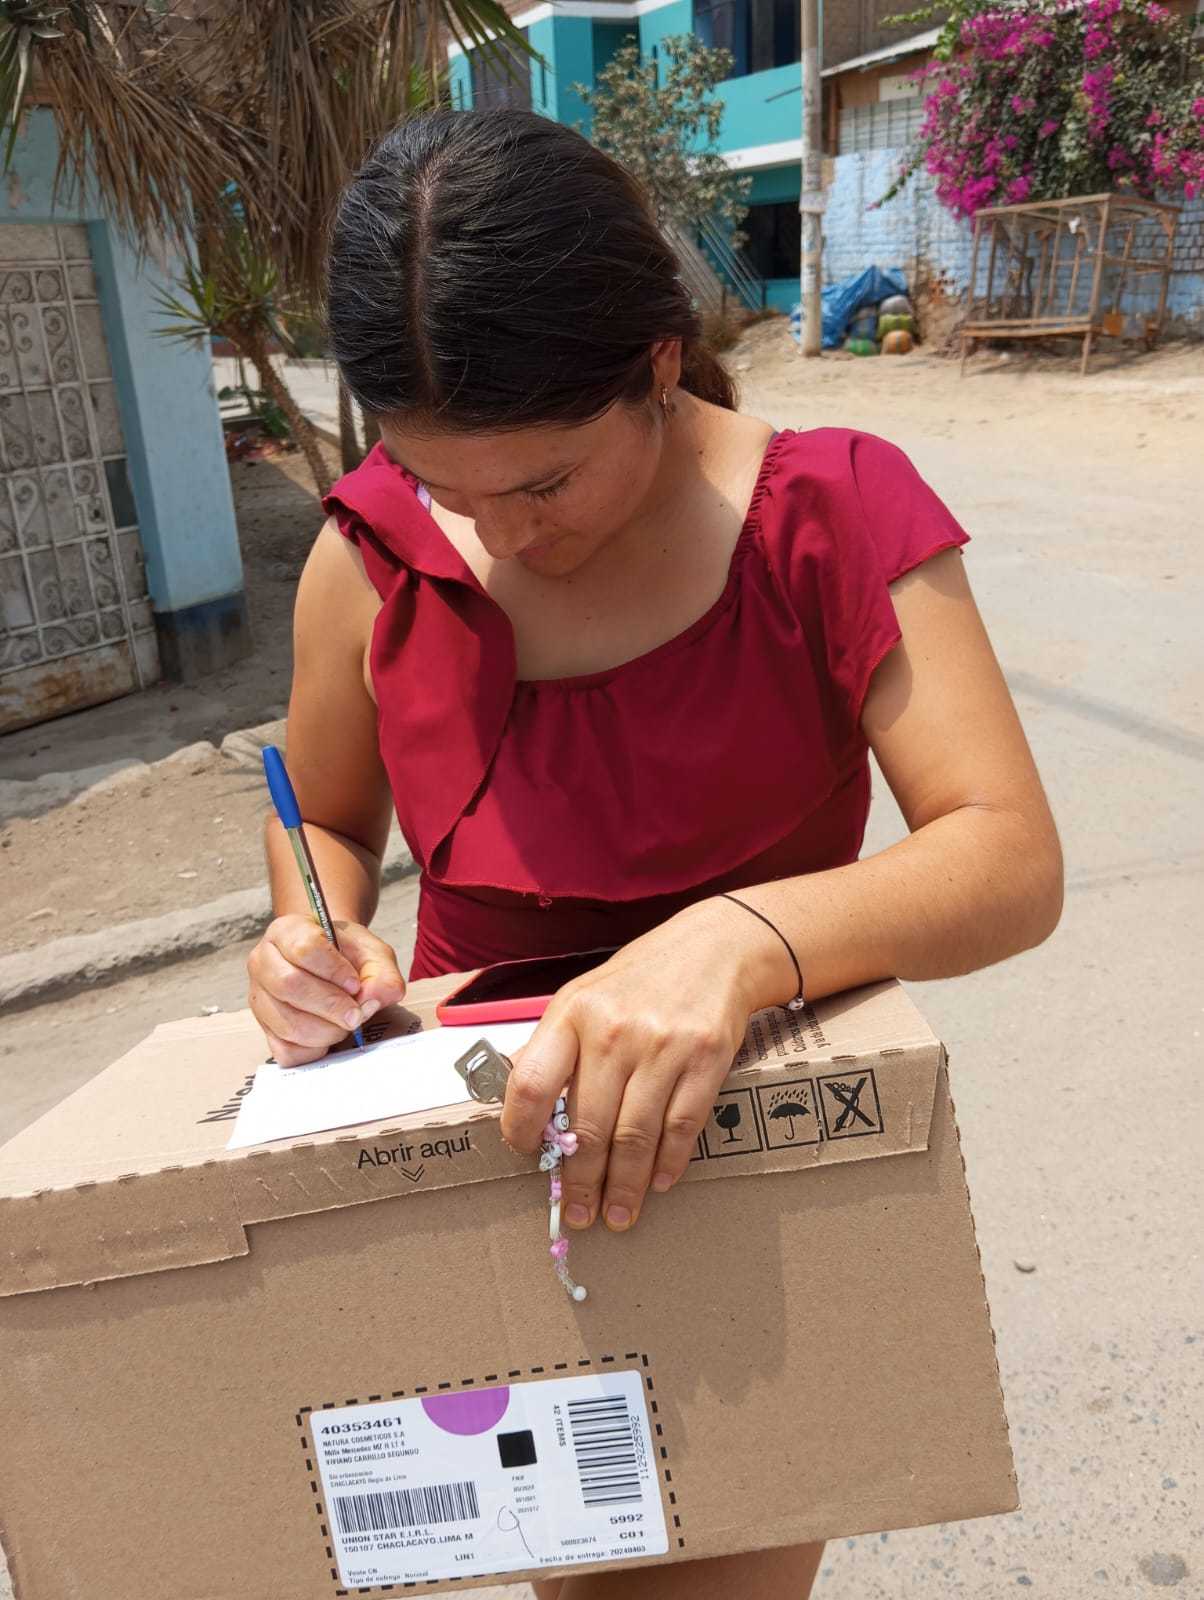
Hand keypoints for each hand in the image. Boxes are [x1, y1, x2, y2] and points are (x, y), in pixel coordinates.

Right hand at [247, 914, 405, 1065]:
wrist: (333, 967)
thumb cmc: (348, 956)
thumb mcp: (371, 953)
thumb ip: (382, 972)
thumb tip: (374, 998)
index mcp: (286, 931)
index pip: (304, 948)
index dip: (334, 970)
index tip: (355, 983)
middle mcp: (263, 962)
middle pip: (289, 985)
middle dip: (331, 1006)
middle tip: (357, 1014)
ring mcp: (259, 997)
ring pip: (287, 1023)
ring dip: (327, 1030)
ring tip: (346, 1023)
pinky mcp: (265, 1029)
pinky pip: (285, 1050)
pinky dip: (314, 1050)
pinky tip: (329, 1036)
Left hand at [500, 900, 771, 1231]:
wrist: (715, 948)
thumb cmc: (640, 980)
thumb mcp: (583, 996)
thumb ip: (555, 1047)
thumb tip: (525, 1109)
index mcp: (572, 1013)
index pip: (530, 1084)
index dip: (522, 1130)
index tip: (528, 1156)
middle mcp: (613, 1030)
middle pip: (588, 1125)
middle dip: (581, 1181)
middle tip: (579, 1215)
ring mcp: (662, 1045)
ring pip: (635, 1135)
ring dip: (624, 1186)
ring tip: (618, 1215)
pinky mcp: (705, 1058)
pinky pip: (681, 1125)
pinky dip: (668, 1162)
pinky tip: (658, 1183)